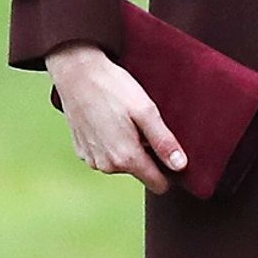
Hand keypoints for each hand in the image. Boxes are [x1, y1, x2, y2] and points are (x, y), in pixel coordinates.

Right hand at [45, 43, 186, 194]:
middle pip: (140, 172)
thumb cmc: (114, 88)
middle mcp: (108, 166)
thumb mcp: (145, 111)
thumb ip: (163, 142)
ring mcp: (93, 160)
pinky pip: (106, 155)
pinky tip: (109, 120)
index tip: (169, 149)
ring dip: (129, 147)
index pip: (158, 184)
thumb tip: (181, 166)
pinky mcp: (82, 151)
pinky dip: (111, 142)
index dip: (169, 171)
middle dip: (147, 154)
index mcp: (127, 159)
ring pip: (122, 163)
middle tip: (143, 124)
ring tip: (125, 119)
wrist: (77, 73)